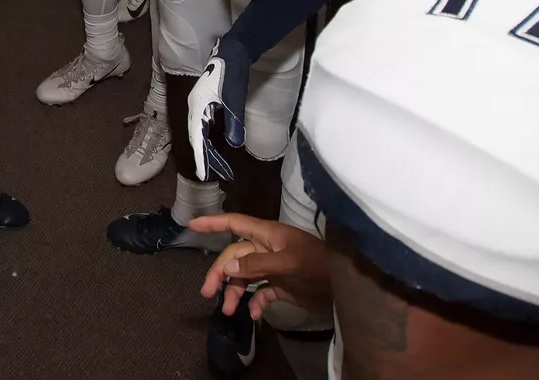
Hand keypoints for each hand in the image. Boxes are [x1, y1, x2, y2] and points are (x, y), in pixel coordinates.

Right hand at [187, 41, 248, 181]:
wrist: (234, 51)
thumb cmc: (232, 73)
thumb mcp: (234, 97)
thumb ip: (233, 120)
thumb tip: (235, 143)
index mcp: (197, 106)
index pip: (197, 137)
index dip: (200, 157)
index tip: (202, 175)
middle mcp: (194, 106)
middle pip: (196, 135)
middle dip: (203, 155)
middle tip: (209, 173)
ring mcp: (199, 103)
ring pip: (200, 130)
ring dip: (206, 146)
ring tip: (213, 163)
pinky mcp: (206, 101)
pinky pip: (205, 124)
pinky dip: (209, 136)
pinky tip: (215, 143)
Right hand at [195, 213, 331, 319]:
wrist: (346, 288)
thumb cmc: (319, 265)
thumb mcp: (289, 262)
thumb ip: (257, 263)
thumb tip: (227, 265)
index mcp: (267, 235)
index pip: (234, 224)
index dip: (213, 223)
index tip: (192, 226)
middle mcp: (266, 249)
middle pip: (234, 256)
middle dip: (220, 273)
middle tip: (208, 293)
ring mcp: (273, 268)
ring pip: (244, 277)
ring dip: (234, 292)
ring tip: (229, 310)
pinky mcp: (281, 286)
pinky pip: (260, 293)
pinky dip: (253, 303)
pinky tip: (252, 314)